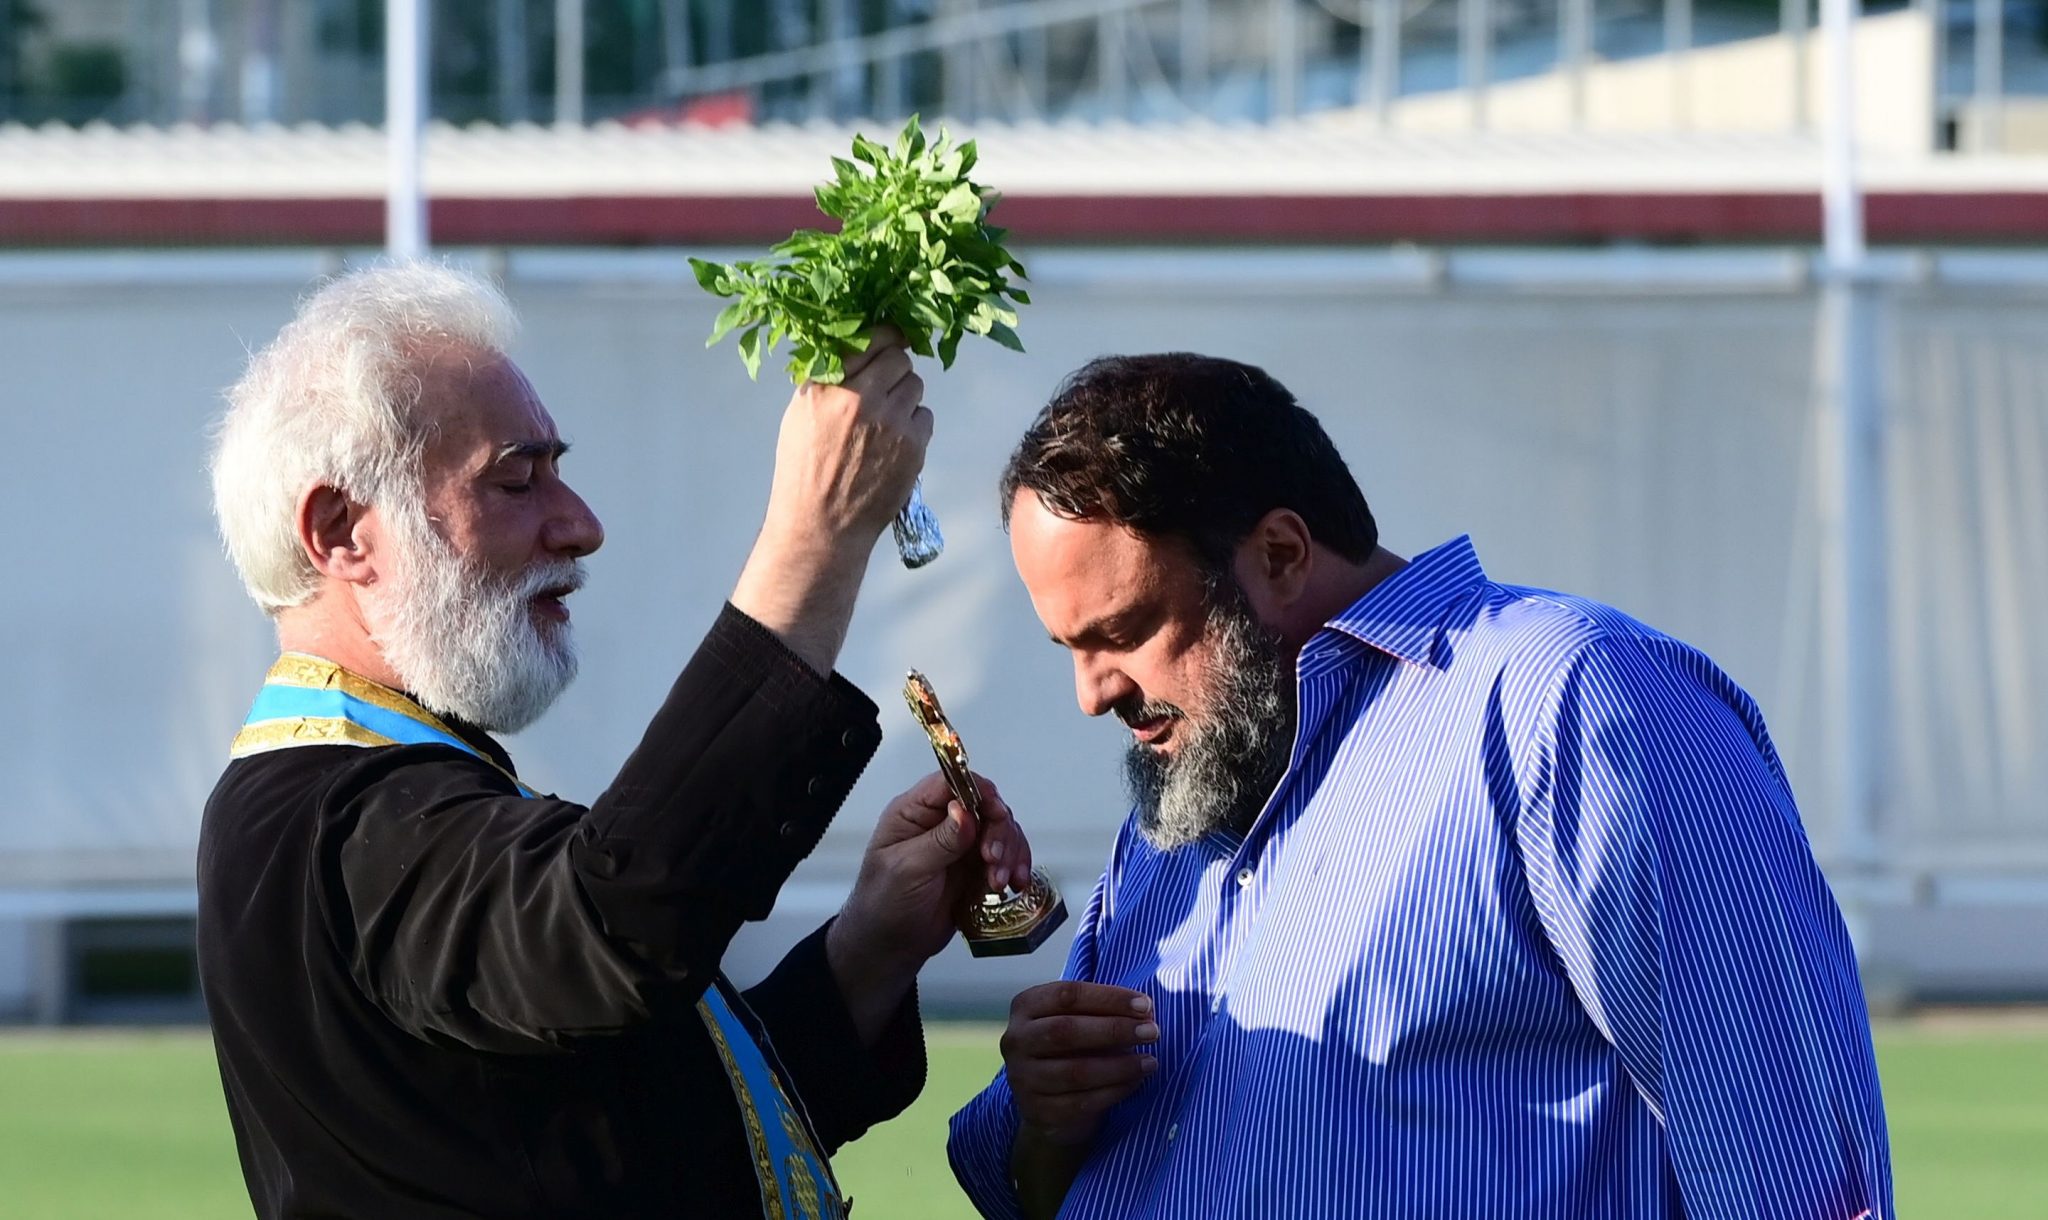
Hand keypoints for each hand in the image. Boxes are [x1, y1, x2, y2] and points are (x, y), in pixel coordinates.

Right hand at [762, 327, 930, 547]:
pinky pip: (925, 416)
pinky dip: (914, 425)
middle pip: (898, 358)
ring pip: (916, 385)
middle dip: (895, 369)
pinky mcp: (913, 444)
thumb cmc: (804, 471)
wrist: (821, 525)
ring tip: (886, 422)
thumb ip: (826, 379)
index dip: (884, 337)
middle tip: (886, 388)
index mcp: (826, 385)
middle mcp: (860, 396)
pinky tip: (895, 444)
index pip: (867, 339)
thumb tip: (855, 350)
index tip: (891, 339)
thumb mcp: (800, 415)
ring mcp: (891, 420)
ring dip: (905, 397)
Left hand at [827, 770, 1033, 1041]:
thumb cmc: (886, 904)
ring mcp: (960, 845)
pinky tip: (1015, 884)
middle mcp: (940, 822)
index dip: (978, 790)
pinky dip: (1014, 867)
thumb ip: (940, 841)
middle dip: (998, 831)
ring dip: (1008, 853)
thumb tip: (965, 810)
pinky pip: (1005, 857)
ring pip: (1000, 831)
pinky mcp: (975, 869)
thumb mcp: (908, 869)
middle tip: (993, 862)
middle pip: (984, 805)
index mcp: (914, 812)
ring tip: (1000, 883)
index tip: (996, 813)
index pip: (951, 782)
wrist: (889, 948)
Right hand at [1002, 981, 1158, 1147]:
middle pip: (1066, 1030)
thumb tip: (1145, 1011)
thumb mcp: (1081, 1022)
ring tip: (1150, 1061)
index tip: (1146, 1005)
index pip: (1067, 994)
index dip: (1109, 998)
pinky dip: (1114, 1091)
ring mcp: (1021, 1077)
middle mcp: (1015, 1040)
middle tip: (1152, 1032)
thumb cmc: (1073, 1050)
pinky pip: (1081, 1102)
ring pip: (1075, 1071)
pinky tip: (1135, 1082)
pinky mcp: (1037, 1111)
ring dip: (1120, 1065)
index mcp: (1025, 1006)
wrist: (1050, 1105)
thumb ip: (1105, 1012)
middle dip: (1115, 1029)